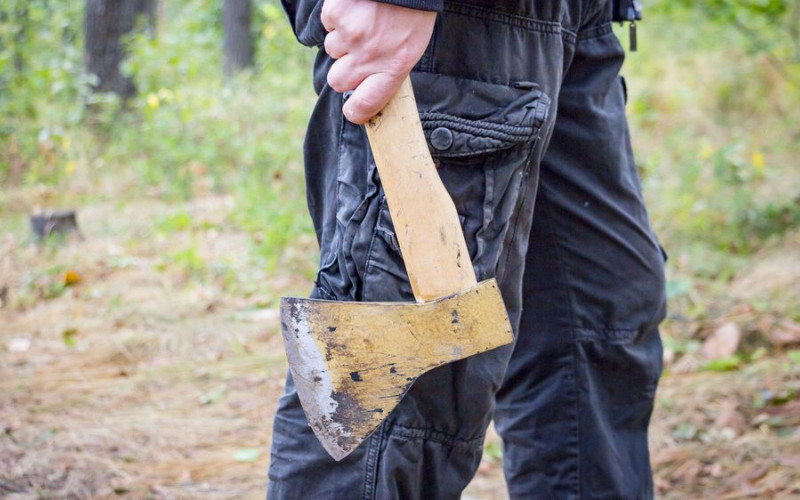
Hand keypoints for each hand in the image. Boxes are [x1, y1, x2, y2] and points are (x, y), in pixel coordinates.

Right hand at [321, 0, 435, 123]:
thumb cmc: (412, 13)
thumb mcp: (412, 47)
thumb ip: (389, 70)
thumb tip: (366, 91)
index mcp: (394, 68)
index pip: (365, 106)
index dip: (355, 112)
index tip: (353, 110)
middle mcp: (370, 56)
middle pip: (338, 81)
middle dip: (344, 70)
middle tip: (359, 53)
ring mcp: (351, 36)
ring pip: (331, 50)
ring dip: (343, 39)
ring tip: (364, 22)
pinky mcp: (336, 15)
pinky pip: (328, 25)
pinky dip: (339, 17)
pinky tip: (357, 8)